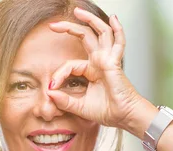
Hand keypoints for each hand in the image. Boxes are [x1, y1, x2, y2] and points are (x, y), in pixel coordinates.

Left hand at [47, 8, 144, 131]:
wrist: (124, 117)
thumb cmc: (108, 112)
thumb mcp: (80, 107)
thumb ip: (64, 100)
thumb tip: (49, 93)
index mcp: (92, 71)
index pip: (70, 65)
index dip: (58, 74)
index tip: (51, 88)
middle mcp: (100, 62)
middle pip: (85, 37)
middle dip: (69, 28)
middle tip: (53, 26)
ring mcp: (108, 60)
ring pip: (100, 33)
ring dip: (90, 20)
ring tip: (77, 11)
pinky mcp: (114, 62)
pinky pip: (118, 42)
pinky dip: (117, 30)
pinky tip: (113, 19)